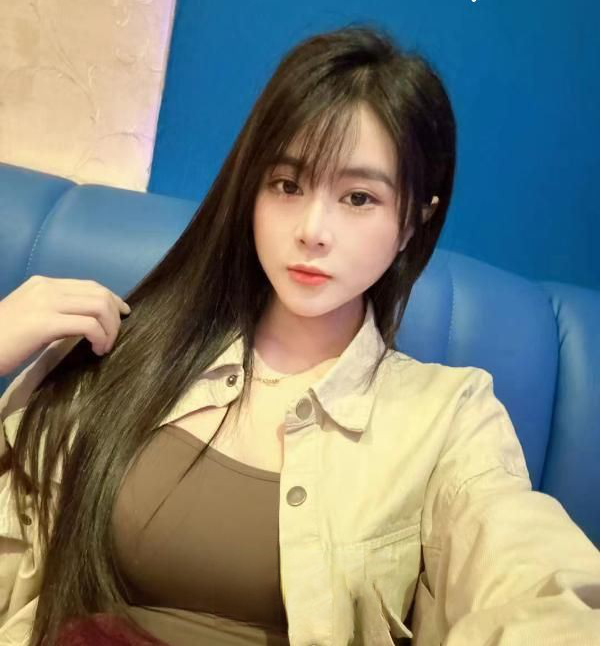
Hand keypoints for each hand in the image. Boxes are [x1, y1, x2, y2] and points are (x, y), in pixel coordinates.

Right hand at [0, 275, 130, 376]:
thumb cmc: (1, 339)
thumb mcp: (31, 317)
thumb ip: (56, 312)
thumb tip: (86, 322)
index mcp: (44, 284)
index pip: (90, 285)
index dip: (113, 299)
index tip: (123, 314)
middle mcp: (47, 288)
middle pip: (100, 294)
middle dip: (115, 316)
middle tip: (115, 337)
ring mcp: (45, 303)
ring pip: (99, 307)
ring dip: (111, 329)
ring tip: (105, 346)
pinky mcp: (44, 322)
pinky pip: (88, 325)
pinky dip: (101, 337)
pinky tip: (96, 350)